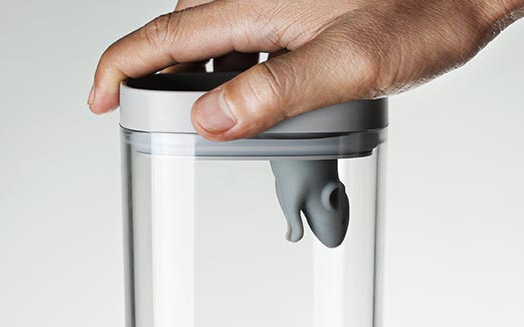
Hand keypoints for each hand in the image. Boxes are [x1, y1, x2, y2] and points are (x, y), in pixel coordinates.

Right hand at [89, 0, 523, 139]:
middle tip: (139, 113)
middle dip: (152, 70)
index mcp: (260, 1)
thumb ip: (278, 89)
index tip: (97, 98)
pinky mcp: (307, 9)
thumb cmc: (426, 11)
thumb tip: (210, 118)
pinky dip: (236, 62)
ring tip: (197, 113)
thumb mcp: (352, 64)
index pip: (169, 35)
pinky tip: (253, 90)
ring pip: (217, 29)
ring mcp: (285, 1)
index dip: (123, 65)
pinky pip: (251, 31)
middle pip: (183, 29)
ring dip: (197, 69)